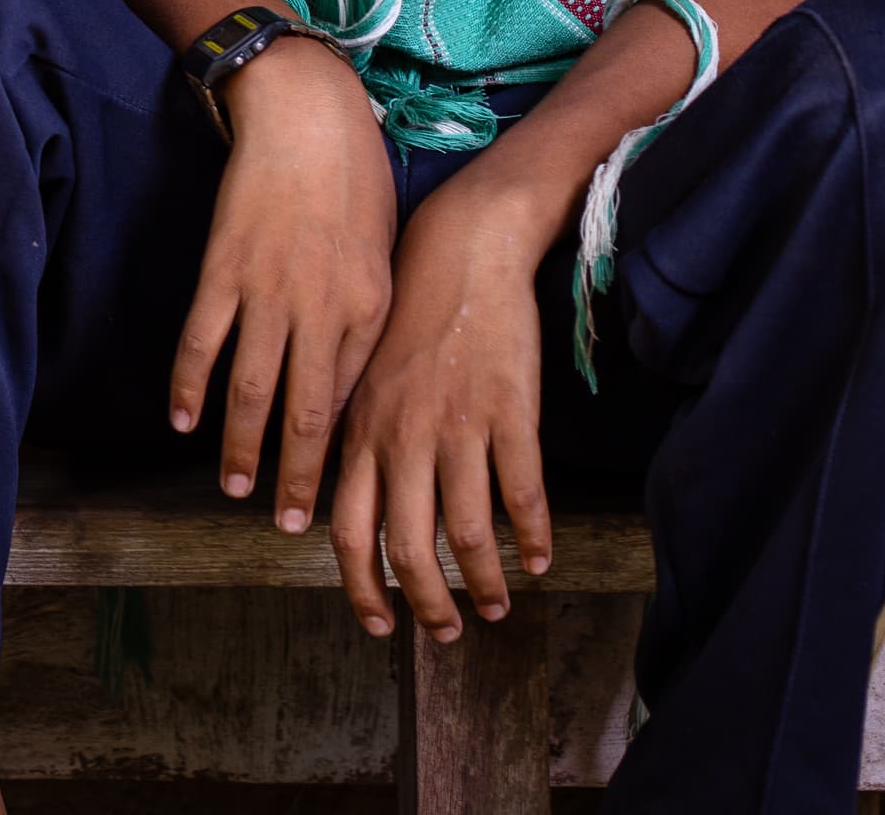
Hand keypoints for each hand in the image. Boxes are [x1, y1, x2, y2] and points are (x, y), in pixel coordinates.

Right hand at [171, 36, 396, 533]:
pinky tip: (181, 419)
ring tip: (238, 491)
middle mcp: (321, 311)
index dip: (342, 457)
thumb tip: (345, 378)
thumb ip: (365, 318)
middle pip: (306, 414)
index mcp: (369, 311)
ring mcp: (267, 292)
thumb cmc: (355, 180)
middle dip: (299, 478)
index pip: (353, 404)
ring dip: (243, 446)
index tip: (339, 501)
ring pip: (252, 389)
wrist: (307, 117)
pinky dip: (189, 384)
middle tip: (291, 529)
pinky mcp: (223, 269)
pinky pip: (202, 340)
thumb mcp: (383, 255)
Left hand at [330, 172, 556, 641]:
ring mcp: (458, 427)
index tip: (379, 623)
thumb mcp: (362, 377)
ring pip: (469, 534)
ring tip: (497, 606)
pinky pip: (523, 494)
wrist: (460, 252)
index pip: (348, 531)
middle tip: (447, 633)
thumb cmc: (408, 315)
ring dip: (486, 584)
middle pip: (409, 547)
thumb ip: (356, 439)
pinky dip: (533, 538)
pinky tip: (540, 560)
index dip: (362, 586)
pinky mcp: (511, 413)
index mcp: (361, 432)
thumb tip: (344, 504)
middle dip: (427, 603)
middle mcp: (403, 438)